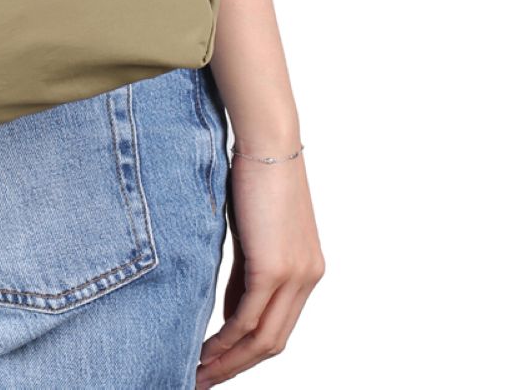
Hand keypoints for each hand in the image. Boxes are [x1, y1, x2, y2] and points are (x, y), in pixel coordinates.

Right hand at [196, 153, 323, 386]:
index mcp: (306, 271)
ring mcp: (295, 276)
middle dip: (236, 367)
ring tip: (198, 373)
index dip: (248, 353)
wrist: (267, 140)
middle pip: (273, 343)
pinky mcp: (275, 268)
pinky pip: (249, 318)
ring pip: (263, 338)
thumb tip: (231, 312)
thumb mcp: (252, 234)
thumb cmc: (255, 174)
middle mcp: (307, 279)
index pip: (278, 327)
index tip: (219, 364)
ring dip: (229, 361)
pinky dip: (227, 339)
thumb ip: (246, 273)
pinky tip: (206, 349)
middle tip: (203, 380)